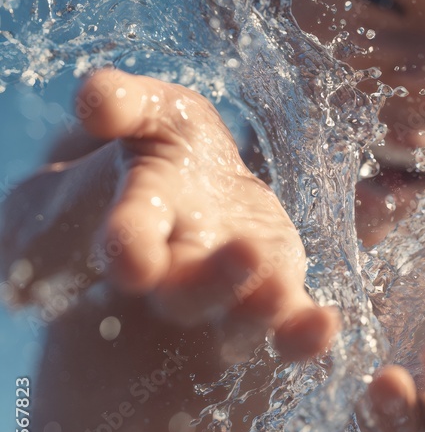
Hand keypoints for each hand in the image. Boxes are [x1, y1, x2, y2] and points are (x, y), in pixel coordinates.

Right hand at [2, 70, 338, 359]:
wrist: (201, 184)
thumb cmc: (168, 144)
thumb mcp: (148, 112)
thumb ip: (122, 102)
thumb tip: (93, 98)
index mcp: (139, 222)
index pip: (126, 238)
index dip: (127, 247)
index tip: (132, 261)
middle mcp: (177, 270)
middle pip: (184, 293)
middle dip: (210, 281)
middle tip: (242, 255)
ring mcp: (227, 292)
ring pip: (235, 317)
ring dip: (257, 310)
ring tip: (280, 295)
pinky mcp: (274, 295)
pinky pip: (286, 324)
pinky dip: (301, 333)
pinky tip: (324, 326)